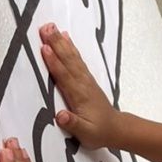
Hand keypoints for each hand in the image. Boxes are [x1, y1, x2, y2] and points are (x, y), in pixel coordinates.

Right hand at [39, 23, 119, 149]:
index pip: (64, 76)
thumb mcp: (86, 133)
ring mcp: (85, 79)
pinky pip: (77, 59)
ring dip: (61, 42)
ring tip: (51, 27)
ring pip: (72, 57)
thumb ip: (73, 124)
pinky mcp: (86, 78)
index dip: (54, 62)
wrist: (116, 128)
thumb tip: (60, 115)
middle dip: (56, 44)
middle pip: (67, 60)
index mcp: (79, 95)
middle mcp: (82, 83)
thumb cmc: (99, 132)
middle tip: (45, 27)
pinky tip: (65, 37)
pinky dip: (70, 47)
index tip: (44, 47)